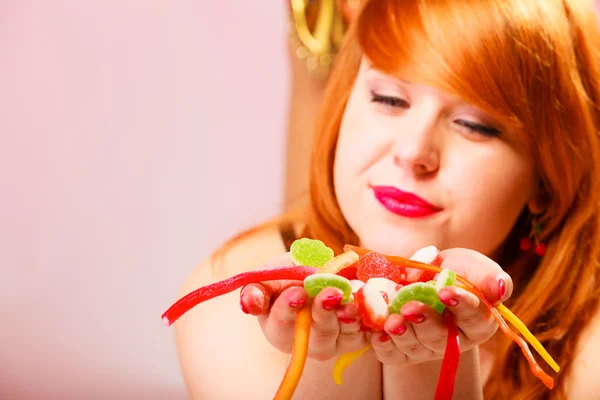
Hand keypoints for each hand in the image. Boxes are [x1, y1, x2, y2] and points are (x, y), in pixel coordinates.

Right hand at [239, 253, 367, 360]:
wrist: (315, 275)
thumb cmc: (286, 279)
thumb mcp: (268, 278)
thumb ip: (257, 290)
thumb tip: (249, 303)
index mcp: (278, 328)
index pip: (282, 322)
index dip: (289, 307)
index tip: (298, 292)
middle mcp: (304, 341)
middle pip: (316, 333)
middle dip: (324, 312)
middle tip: (331, 293)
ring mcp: (331, 340)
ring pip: (341, 333)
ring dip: (348, 317)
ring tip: (350, 299)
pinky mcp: (353, 337)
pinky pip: (362, 331)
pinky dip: (365, 317)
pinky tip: (365, 301)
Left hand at [370, 248, 512, 364]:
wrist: (425, 275)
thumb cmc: (456, 270)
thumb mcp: (473, 266)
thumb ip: (488, 275)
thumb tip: (498, 289)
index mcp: (477, 321)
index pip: (473, 316)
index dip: (460, 304)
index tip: (445, 291)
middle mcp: (453, 340)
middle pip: (441, 337)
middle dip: (425, 322)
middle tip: (410, 308)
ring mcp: (426, 347)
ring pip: (416, 346)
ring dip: (402, 335)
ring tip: (391, 321)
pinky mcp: (403, 350)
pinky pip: (394, 355)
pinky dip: (384, 346)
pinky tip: (377, 335)